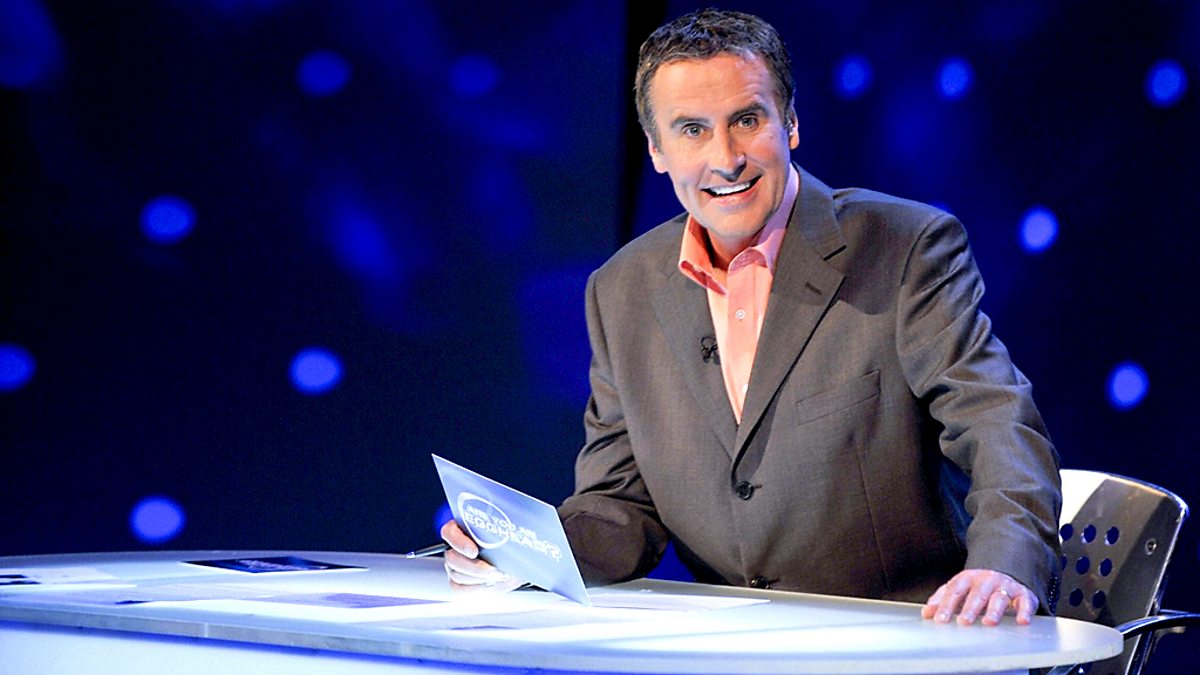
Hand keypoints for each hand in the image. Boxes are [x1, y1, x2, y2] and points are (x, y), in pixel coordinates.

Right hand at [440, 520, 524, 594]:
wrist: (514, 563)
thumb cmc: (510, 545)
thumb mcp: (509, 534)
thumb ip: (504, 533)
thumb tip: (513, 535)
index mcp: (462, 528)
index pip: (449, 532)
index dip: (459, 543)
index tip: (474, 552)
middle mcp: (455, 547)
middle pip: (452, 559)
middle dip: (476, 568)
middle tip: (496, 571)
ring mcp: (454, 566)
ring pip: (456, 576)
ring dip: (480, 579)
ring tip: (500, 577)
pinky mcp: (458, 583)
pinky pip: (459, 589)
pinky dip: (477, 589)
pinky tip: (492, 584)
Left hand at [921, 569, 1037, 625]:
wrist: (1006, 570)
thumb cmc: (978, 586)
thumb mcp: (959, 588)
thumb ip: (942, 599)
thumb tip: (926, 613)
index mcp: (968, 578)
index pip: (955, 590)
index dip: (947, 604)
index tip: (940, 619)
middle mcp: (987, 580)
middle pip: (977, 594)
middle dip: (970, 608)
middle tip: (963, 622)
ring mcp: (1006, 586)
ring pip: (1000, 597)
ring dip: (994, 610)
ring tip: (989, 623)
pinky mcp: (1024, 594)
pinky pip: (1025, 602)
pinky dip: (1025, 611)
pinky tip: (1022, 621)